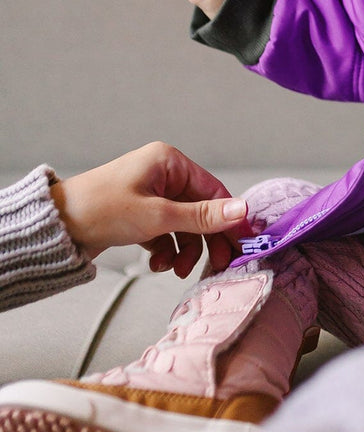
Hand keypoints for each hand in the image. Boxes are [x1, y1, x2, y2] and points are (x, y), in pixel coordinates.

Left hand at [50, 142, 249, 276]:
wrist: (53, 230)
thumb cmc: (99, 211)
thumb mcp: (157, 216)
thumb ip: (203, 216)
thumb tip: (242, 210)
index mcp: (169, 162)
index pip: (213, 190)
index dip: (229, 218)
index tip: (242, 243)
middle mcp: (162, 175)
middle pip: (200, 210)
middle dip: (206, 240)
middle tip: (217, 264)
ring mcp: (151, 196)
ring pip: (184, 226)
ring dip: (184, 250)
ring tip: (175, 269)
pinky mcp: (140, 215)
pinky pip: (166, 233)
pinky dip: (166, 250)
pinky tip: (158, 263)